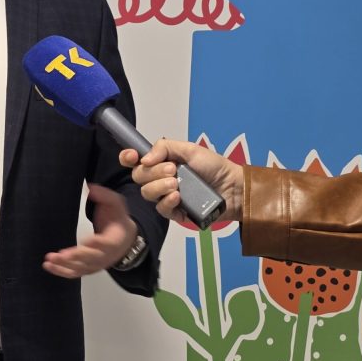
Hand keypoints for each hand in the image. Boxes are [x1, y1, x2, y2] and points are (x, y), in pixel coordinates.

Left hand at [42, 184, 137, 277]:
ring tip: (49, 260)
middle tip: (61, 254)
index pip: (107, 243)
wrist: (126, 239)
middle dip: (76, 257)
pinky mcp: (88, 268)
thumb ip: (104, 195)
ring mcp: (97, 264)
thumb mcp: (116, 203)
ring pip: (81, 268)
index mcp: (115, 240)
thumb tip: (89, 187)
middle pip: (91, 259)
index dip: (98, 243)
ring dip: (64, 266)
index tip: (87, 240)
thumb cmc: (117, 219)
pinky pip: (75, 273)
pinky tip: (49, 266)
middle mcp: (106, 256)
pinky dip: (62, 272)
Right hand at [120, 138, 243, 224]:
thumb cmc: (214, 166)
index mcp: (161, 162)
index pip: (135, 161)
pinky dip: (167, 202)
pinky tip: (177, 198)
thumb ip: (165, 147)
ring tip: (177, 184)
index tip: (133, 156)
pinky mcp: (176, 212)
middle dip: (153, 172)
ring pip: (147, 193)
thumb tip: (144, 159)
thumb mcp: (190, 149)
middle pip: (139, 177)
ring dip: (159, 187)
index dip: (128, 158)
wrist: (233, 187)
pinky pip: (161, 209)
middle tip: (172, 169)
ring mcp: (167, 196)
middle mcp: (160, 179)